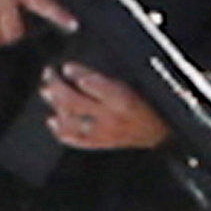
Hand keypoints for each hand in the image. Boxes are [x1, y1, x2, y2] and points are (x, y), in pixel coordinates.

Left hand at [44, 61, 168, 151]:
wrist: (164, 131)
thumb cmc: (152, 104)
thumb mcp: (136, 85)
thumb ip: (108, 78)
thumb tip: (80, 72)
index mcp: (123, 99)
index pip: (91, 84)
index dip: (76, 73)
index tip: (66, 67)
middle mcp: (111, 117)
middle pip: (73, 101)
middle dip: (57, 86)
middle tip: (49, 75)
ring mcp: (104, 133)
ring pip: (70, 120)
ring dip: (55, 105)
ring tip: (47, 92)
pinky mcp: (102, 143)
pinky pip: (76, 139)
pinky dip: (61, 131)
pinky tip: (53, 121)